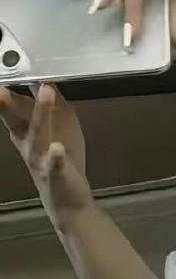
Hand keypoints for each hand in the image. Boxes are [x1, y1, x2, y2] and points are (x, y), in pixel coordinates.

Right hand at [0, 84, 92, 228]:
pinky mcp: (57, 173)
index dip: (5, 95)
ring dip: (41, 114)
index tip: (2, 78)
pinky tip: (56, 149)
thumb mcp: (47, 136)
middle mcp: (29, 145)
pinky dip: (55, 158)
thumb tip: (41, 84)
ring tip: (45, 92)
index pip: (12, 111)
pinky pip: (55, 166)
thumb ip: (41, 112)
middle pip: (17, 121)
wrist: (66, 201)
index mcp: (26, 135)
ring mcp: (41, 160)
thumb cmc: (56, 163)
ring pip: (38, 136)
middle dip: (8, 103)